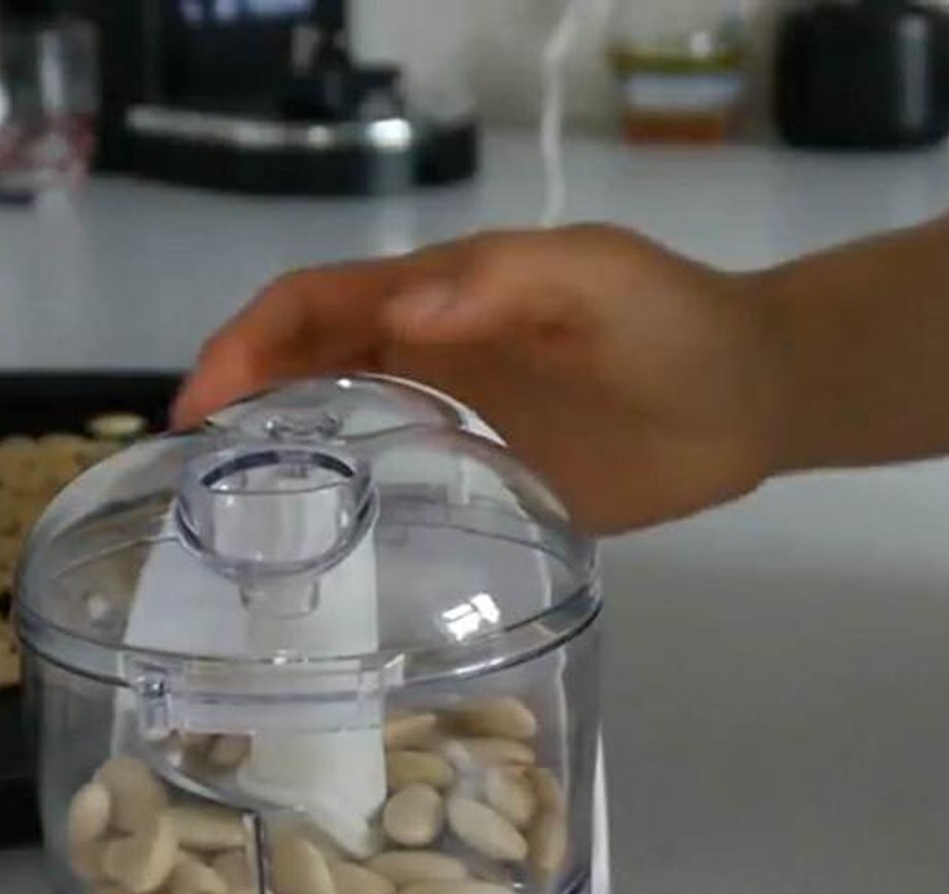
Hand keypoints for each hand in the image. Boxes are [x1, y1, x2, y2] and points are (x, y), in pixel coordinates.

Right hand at [174, 224, 783, 534]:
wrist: (754, 395)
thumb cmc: (676, 323)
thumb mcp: (592, 278)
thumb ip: (499, 284)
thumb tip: (399, 313)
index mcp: (442, 297)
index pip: (314, 306)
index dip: (244, 346)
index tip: (193, 411)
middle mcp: (435, 357)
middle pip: (310, 369)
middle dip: (241, 406)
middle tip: (194, 487)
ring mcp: (464, 423)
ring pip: (349, 432)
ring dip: (286, 461)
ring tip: (238, 531)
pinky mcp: (498, 482)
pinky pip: (410, 492)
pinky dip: (359, 511)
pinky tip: (337, 559)